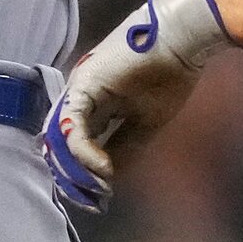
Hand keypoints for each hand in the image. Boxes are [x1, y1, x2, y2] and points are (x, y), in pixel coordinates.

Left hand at [44, 0, 233, 211]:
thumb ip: (123, 147)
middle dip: (73, 177)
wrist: (182, 40)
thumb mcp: (146, 122)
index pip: (77, 143)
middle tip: (92, 201)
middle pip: (62, 143)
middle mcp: (81, 96)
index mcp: (96, 102)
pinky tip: (103, 168)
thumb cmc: (170, 75)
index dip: (83, 173)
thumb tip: (109, 178)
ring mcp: (79, 89)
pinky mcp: (82, 85)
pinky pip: (72, 126)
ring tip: (98, 190)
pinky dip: (83, 153)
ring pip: (59, 137)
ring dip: (75, 170)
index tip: (100, 197)